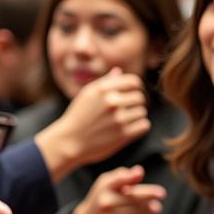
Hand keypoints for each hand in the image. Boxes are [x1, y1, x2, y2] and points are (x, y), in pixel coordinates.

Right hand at [35, 68, 150, 181]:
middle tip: (129, 110)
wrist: (69, 142)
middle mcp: (111, 102)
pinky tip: (131, 129)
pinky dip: (140, 127)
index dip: (137, 88)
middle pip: (140, 97)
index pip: (134, 82)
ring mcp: (118, 118)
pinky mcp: (123, 134)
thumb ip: (104, 82)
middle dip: (137, 104)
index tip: (133, 95)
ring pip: (142, 112)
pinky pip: (144, 125)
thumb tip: (119, 71)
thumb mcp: (86, 95)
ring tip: (126, 121)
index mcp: (103, 89)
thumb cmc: (78, 117)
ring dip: (137, 117)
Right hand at [69, 166, 165, 213]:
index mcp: (105, 189)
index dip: (147, 191)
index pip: (129, 188)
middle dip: (151, 204)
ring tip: (153, 210)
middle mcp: (106, 205)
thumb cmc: (102, 198)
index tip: (162, 193)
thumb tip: (139, 171)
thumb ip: (123, 175)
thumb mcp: (107, 183)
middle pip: (136, 204)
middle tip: (158, 206)